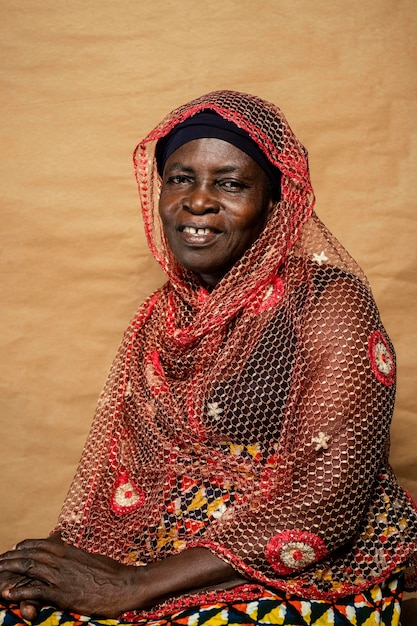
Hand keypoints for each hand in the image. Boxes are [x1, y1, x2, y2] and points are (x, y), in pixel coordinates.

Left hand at [0, 539, 140, 617]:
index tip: (15, 548)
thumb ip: (79, 556)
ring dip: (9, 570)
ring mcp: (61, 575)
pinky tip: (7, 593)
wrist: (124, 585)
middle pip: (30, 555)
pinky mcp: (62, 592)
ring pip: (29, 568)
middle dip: (11, 558)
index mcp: (69, 550)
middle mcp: (62, 559)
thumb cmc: (112, 573)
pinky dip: (19, 591)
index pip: (41, 544)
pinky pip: (35, 590)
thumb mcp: (93, 558)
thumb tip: (73, 554)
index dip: (26, 546)